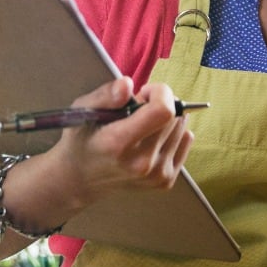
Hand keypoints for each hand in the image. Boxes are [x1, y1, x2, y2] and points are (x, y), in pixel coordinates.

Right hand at [48, 77, 193, 206]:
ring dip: (166, 118)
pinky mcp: (165, 181)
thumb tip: (127, 85)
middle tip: (138, 109)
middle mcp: (141, 163)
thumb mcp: (83, 110)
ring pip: (181, 127)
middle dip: (160, 103)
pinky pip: (185, 141)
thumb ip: (105, 95)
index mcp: (118, 144)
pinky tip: (152, 137)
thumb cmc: (82, 140)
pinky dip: (172, 133)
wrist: (81, 179)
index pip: (162, 111)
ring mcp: (155, 175)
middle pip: (173, 117)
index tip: (144, 92)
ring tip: (142, 125)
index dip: (159, 93)